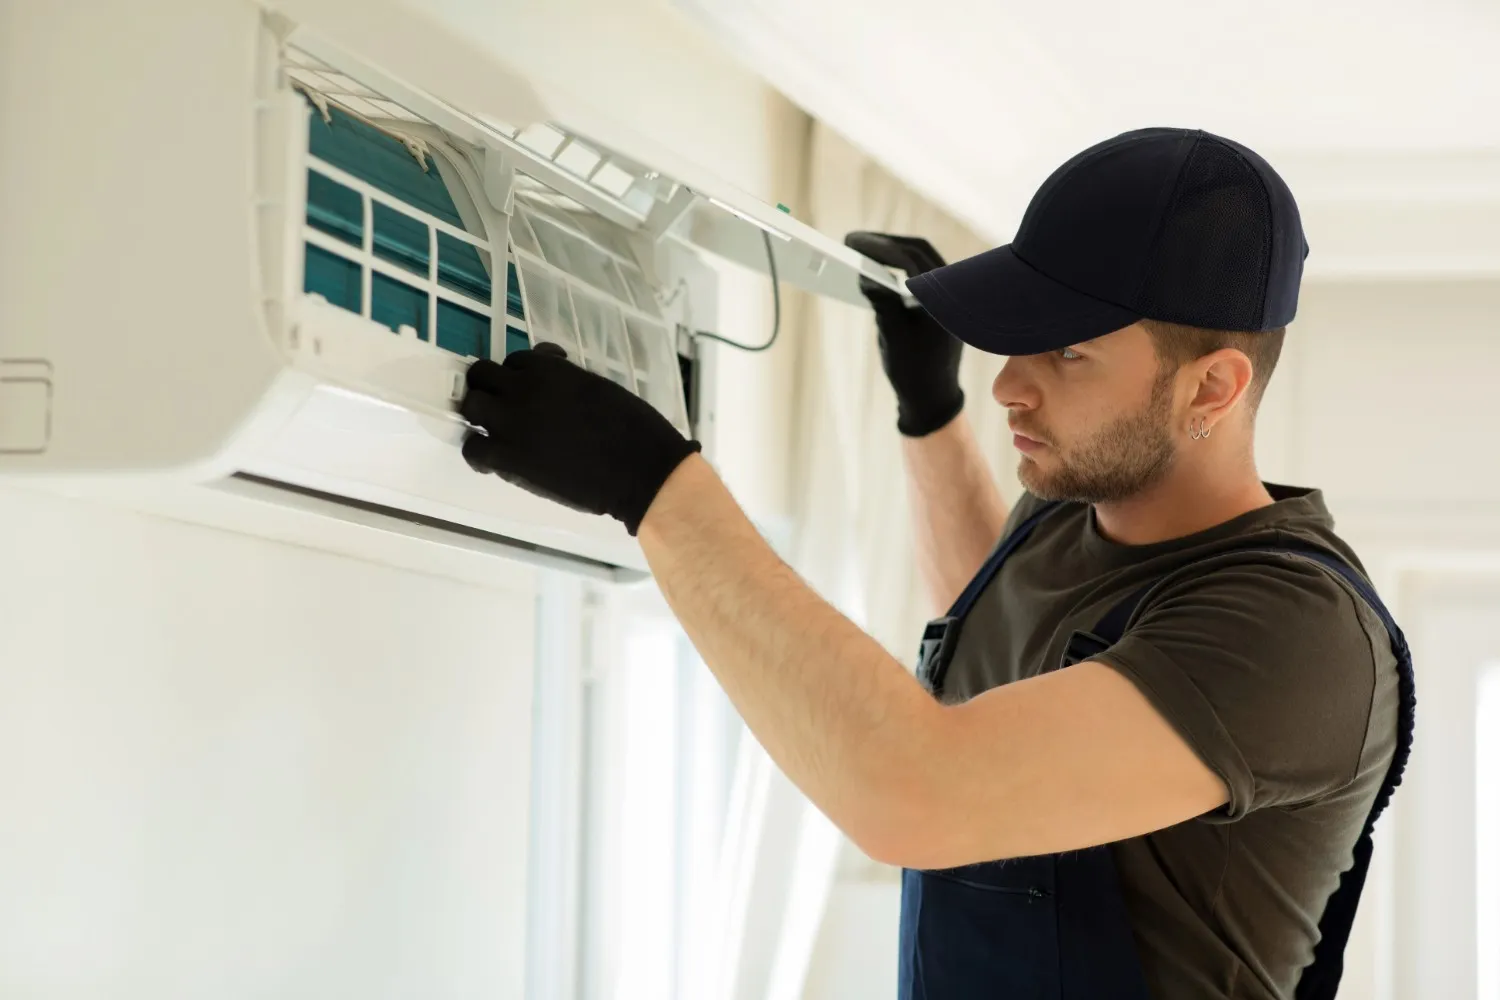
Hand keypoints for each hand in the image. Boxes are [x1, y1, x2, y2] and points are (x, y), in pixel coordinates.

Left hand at [459, 343, 701, 535]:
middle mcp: (523, 389)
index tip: (529, 388)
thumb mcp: (599, 387)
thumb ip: (568, 380)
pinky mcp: (508, 459)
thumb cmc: (633, 428)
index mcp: (550, 370)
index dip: (519, 375)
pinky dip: (478, 453)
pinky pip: (473, 449)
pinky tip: (493, 462)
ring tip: (493, 432)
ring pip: (470, 407)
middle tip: (500, 406)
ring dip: (479, 416)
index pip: (515, 360)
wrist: (640, 469)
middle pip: (481, 376)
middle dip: (488, 387)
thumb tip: (552, 378)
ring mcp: (511, 423)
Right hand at [844, 232, 964, 436]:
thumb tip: (866, 275)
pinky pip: (920, 272)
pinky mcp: (940, 299)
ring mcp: (948, 293)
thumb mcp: (892, 338)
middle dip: (885, 243)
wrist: (933, 396)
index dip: (879, 247)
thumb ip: (883, 304)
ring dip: (892, 251)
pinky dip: (898, 265)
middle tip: (852, 240)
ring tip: (861, 248)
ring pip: (920, 258)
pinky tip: (876, 265)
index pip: (911, 259)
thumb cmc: (914, 371)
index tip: (852, 242)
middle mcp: (951, 290)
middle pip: (918, 250)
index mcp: (943, 299)